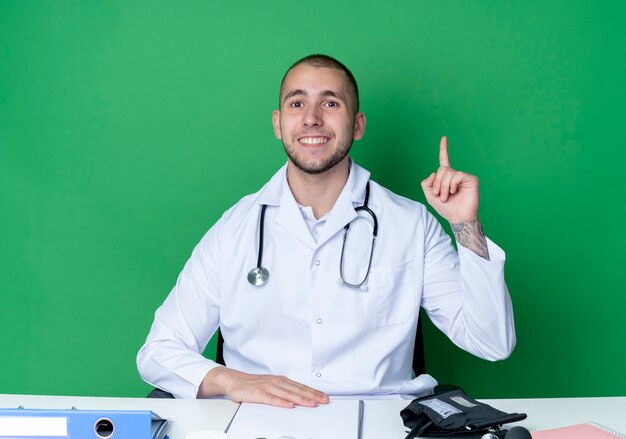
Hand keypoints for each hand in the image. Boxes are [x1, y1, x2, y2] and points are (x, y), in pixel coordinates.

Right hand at [199, 366, 328, 407]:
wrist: (233, 380)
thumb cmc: (252, 385)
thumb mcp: (271, 385)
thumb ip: (284, 391)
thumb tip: (299, 398)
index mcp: (281, 380)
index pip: (300, 387)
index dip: (313, 392)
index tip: (324, 397)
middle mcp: (276, 382)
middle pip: (297, 390)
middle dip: (312, 396)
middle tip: (324, 400)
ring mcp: (267, 387)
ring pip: (287, 394)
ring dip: (301, 399)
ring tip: (312, 404)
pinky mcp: (258, 393)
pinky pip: (271, 399)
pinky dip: (281, 402)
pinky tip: (289, 405)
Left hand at [420, 136, 479, 223]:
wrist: (457, 218)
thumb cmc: (446, 208)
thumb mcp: (429, 196)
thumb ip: (426, 183)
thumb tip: (434, 172)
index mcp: (446, 177)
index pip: (444, 160)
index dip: (443, 149)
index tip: (444, 138)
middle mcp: (455, 175)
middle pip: (441, 169)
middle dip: (437, 183)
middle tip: (440, 195)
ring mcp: (464, 176)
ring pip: (448, 173)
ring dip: (443, 186)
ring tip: (447, 197)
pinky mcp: (471, 179)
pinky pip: (457, 175)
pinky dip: (452, 185)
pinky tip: (454, 192)